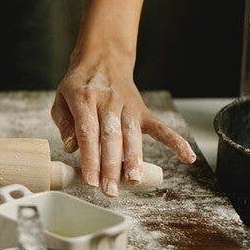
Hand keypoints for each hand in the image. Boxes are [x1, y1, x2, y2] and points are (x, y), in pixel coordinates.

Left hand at [51, 51, 195, 196]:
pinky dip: (175, 142)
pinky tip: (187, 158)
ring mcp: (128, 106)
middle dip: (110, 166)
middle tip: (110, 190)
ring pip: (132, 135)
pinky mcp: (142, 111)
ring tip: (134, 180)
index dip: (89, 158)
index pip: (88, 132)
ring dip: (134, 159)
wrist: (103, 58)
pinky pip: (160, 127)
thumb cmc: (79, 85)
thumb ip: (65, 123)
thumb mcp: (62, 99)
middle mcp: (108, 102)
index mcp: (84, 98)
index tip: (90, 180)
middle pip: (111, 138)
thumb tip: (71, 147)